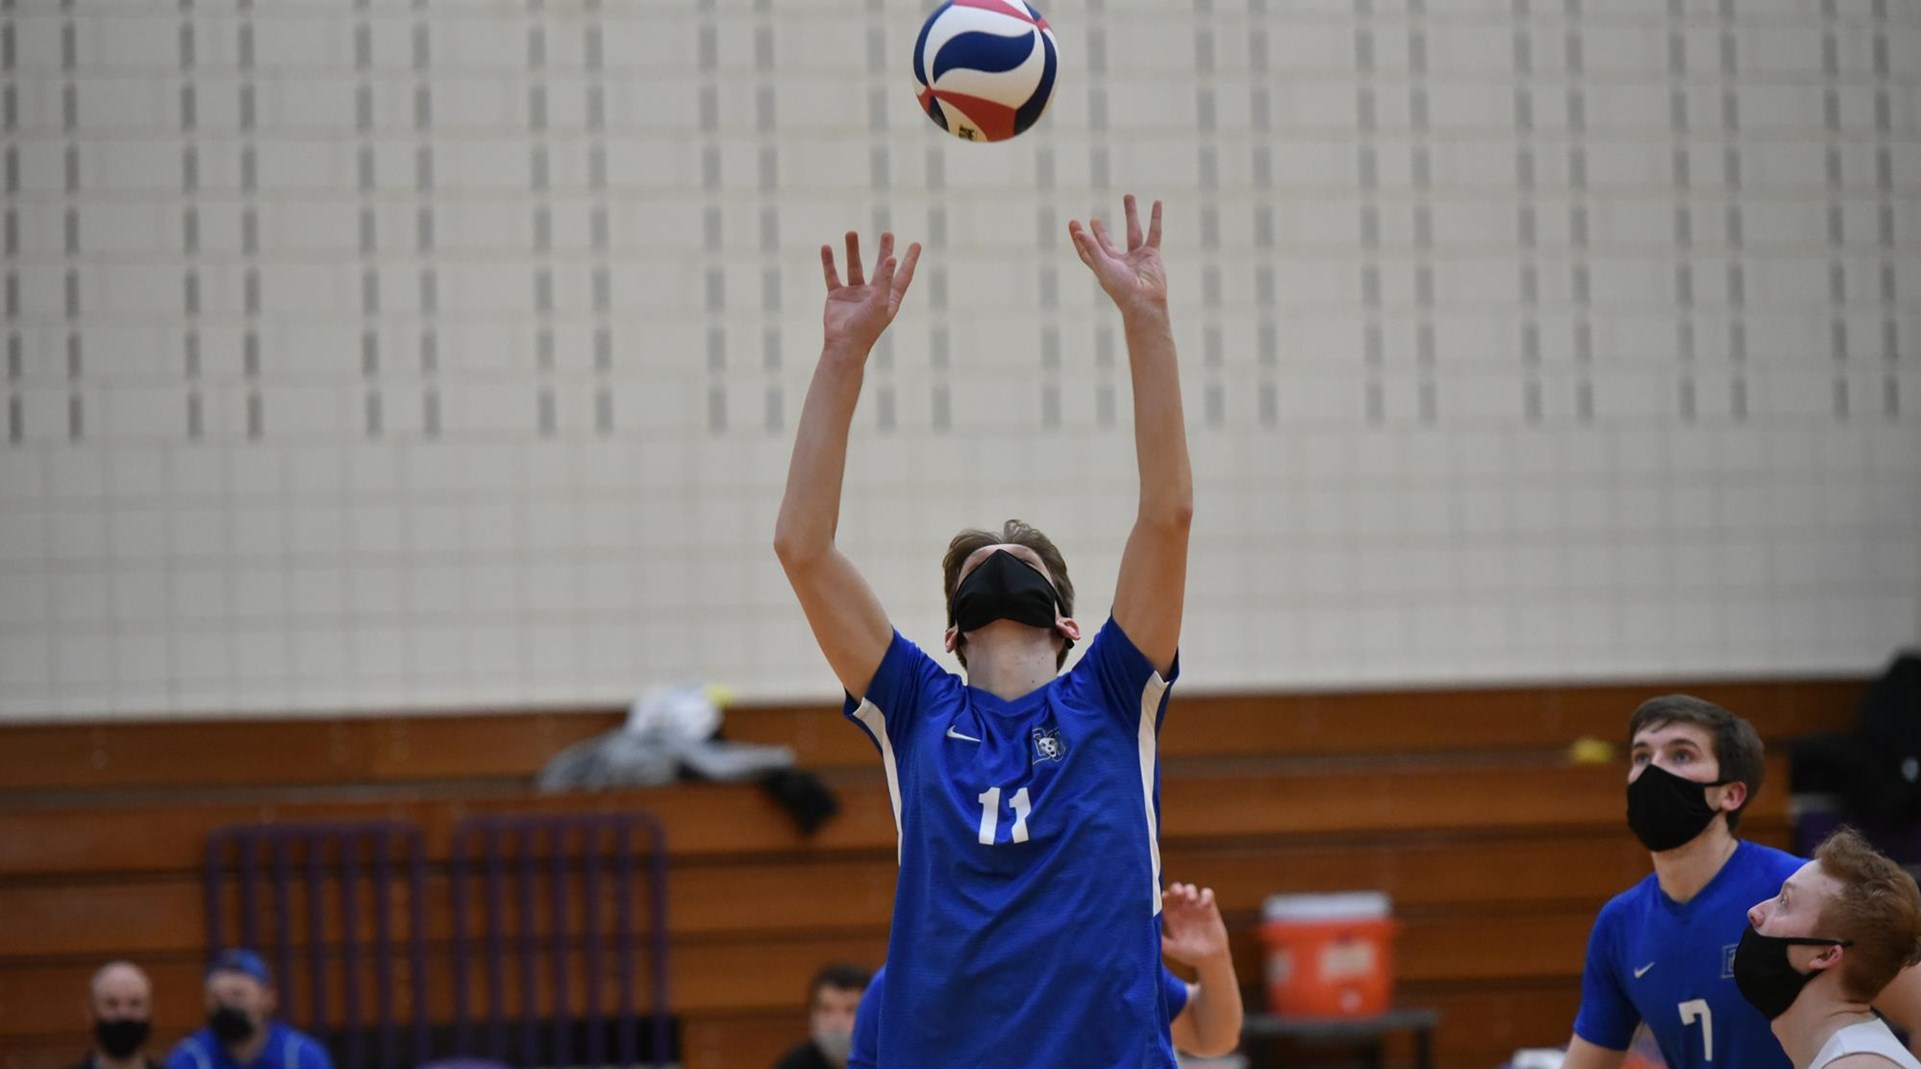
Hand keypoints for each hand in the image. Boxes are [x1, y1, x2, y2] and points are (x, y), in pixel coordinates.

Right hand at [821, 230, 920, 353]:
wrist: (843, 345)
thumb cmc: (866, 328)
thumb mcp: (880, 302)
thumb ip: (886, 280)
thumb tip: (892, 257)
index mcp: (888, 298)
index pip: (903, 275)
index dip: (910, 260)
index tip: (916, 244)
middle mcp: (873, 294)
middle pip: (880, 267)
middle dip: (884, 250)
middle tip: (887, 234)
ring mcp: (854, 294)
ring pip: (854, 267)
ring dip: (852, 250)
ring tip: (851, 232)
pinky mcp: (837, 296)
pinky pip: (832, 275)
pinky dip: (829, 262)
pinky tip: (826, 248)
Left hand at [1069, 194, 1165, 316]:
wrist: (1145, 301)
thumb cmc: (1121, 289)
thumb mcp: (1104, 267)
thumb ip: (1092, 249)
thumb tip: (1079, 232)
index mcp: (1103, 266)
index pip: (1087, 251)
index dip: (1079, 239)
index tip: (1073, 223)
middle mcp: (1118, 262)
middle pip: (1106, 243)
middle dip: (1100, 232)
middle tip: (1094, 219)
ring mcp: (1136, 257)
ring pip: (1133, 231)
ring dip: (1130, 214)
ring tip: (1128, 195)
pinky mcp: (1152, 255)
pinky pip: (1154, 233)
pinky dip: (1156, 218)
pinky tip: (1157, 203)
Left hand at [1160, 882, 1229, 966]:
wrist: (1210, 960)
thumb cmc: (1189, 956)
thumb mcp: (1173, 949)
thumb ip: (1162, 942)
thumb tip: (1148, 934)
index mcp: (1171, 916)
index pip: (1163, 900)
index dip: (1162, 896)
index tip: (1162, 899)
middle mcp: (1182, 909)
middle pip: (1176, 890)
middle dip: (1175, 889)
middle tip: (1177, 894)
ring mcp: (1196, 907)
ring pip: (1190, 888)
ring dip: (1189, 890)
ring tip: (1191, 899)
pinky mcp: (1209, 908)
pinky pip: (1208, 893)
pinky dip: (1206, 895)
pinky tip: (1205, 904)